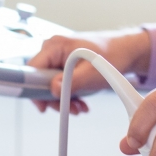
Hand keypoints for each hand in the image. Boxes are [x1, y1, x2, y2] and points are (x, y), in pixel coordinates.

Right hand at [27, 29, 151, 113]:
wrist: (124, 52)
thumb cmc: (111, 55)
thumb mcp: (90, 73)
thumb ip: (70, 81)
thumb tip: (53, 90)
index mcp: (54, 46)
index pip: (32, 70)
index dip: (34, 90)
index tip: (43, 106)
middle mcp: (52, 49)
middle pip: (40, 80)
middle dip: (54, 98)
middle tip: (68, 109)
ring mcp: (58, 56)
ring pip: (50, 84)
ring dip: (63, 99)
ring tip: (79, 107)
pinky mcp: (64, 64)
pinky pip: (58, 83)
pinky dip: (68, 94)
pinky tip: (80, 102)